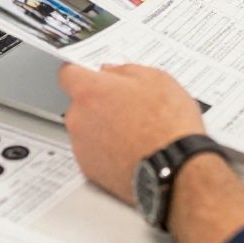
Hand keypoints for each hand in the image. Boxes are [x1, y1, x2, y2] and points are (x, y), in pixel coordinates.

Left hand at [58, 63, 206, 204]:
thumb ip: (125, 70)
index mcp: (91, 92)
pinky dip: (107, 151)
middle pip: (80, 104)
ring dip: (104, 128)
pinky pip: (94, 153)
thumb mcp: (157, 79)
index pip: (68, 73)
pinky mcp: (90, 171)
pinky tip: (133, 150)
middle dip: (99, 103)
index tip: (91, 75)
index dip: (82, 72)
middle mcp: (79, 119)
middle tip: (128, 106)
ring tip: (136, 132)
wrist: (175, 170)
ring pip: (87, 129)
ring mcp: (82, 148)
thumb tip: (113, 72)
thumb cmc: (168, 126)